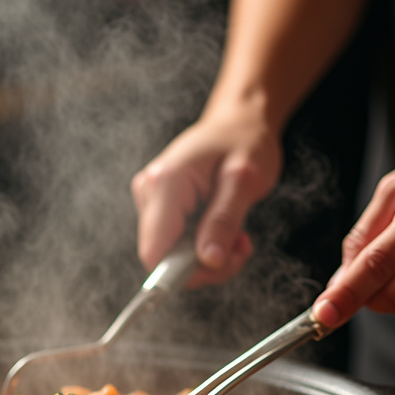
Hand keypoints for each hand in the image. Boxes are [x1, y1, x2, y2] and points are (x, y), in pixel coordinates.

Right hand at [131, 102, 282, 285]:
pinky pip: (178, 245)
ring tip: (237, 234)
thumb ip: (224, 220)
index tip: (221, 266)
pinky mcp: (161, 208)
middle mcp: (150, 193)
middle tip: (241, 246)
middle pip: (164, 258)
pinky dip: (205, 247)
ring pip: (173, 257)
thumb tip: (208, 260)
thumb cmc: (244, 140)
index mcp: (165, 183)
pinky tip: (224, 229)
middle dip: (206, 264)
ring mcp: (153, 201)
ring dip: (209, 257)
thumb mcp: (244, 179)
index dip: (181, 273)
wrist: (239, 121)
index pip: (154, 251)